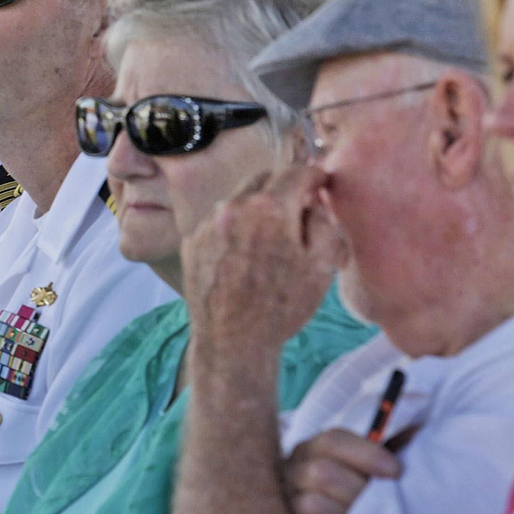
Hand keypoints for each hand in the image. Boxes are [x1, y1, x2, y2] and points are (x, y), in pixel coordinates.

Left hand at [182, 164, 342, 354]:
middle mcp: (233, 208)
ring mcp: (207, 224)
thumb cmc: (281, 307)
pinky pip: (218, 221)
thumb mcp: (320, 267)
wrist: (231, 341)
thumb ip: (323, 222)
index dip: (315, 175)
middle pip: (264, 179)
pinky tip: (244, 252)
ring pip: (238, 198)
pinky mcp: (191, 241)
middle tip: (298, 206)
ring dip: (257, 206)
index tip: (321, 181)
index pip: (297, 173)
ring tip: (270, 235)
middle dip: (284, 187)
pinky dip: (234, 226)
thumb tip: (313, 201)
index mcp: (269, 209)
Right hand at [284, 429, 400, 513]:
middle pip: (321, 473)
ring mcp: (286, 502)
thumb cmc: (367, 487)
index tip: (396, 472)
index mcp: (314, 448)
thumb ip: (396, 444)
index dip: (367, 455)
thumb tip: (421, 431)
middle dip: (359, 492)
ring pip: (311, 506)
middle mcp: (293, 470)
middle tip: (382, 504)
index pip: (332, 441)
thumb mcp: (379, 461)